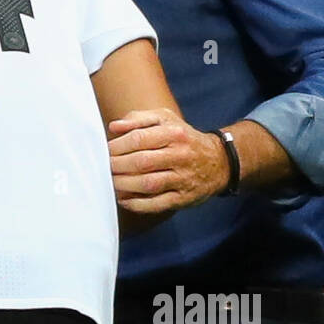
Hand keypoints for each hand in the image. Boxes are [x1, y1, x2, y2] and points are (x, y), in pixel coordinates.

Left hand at [108, 108, 229, 213]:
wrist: (219, 161)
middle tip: (105, 167)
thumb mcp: (165, 119)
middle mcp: (180, 155)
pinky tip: (124, 199)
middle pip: (141, 162)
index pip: (139, 139)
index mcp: (174, 133)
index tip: (105, 151)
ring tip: (111, 182)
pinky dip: (137, 204)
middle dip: (117, 166)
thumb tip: (113, 127)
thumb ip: (138, 119)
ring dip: (124, 185)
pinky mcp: (184, 198)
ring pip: (148, 184)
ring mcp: (183, 178)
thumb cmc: (183, 138)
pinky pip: (157, 204)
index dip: (117, 146)